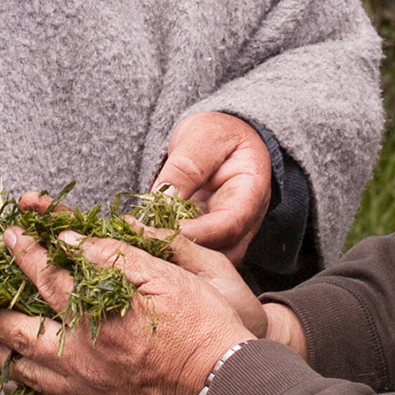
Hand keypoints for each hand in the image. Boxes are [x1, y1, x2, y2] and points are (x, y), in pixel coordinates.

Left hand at [0, 228, 255, 394]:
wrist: (227, 388)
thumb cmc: (205, 327)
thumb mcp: (169, 275)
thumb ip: (117, 255)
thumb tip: (75, 238)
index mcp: (98, 318)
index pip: (49, 278)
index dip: (27, 253)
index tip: (8, 235)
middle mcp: (82, 357)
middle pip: (17, 333)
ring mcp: (86, 388)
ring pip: (24, 371)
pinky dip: (22, 383)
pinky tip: (12, 378)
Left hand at [152, 112, 272, 260]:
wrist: (219, 138)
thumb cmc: (217, 133)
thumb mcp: (202, 138)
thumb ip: (186, 167)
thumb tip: (163, 199)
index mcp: (251, 192)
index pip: (231, 222)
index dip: (200, 232)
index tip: (168, 232)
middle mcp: (244, 220)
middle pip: (222, 252)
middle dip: (186, 255)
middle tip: (146, 243)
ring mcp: (226, 233)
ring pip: (207, 261)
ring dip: (176, 258)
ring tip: (142, 245)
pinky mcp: (207, 239)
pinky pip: (193, 255)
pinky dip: (169, 252)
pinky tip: (144, 244)